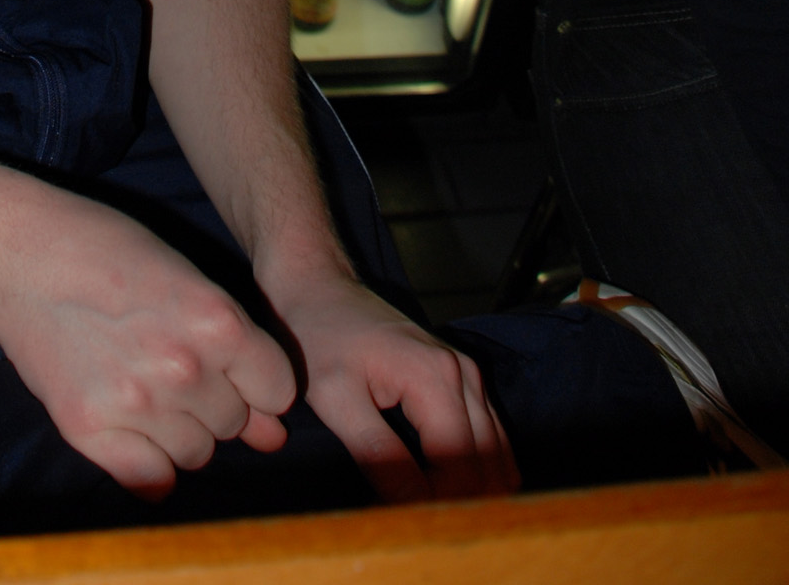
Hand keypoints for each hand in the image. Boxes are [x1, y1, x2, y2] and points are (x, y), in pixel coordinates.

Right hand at [0, 188, 296, 497]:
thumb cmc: (106, 250)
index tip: (225, 361)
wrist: (17, 253)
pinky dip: (146, 462)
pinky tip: (125, 422)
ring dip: (179, 430)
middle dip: (213, 401)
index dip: (254, 378)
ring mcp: (136, 403)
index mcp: (217, 320)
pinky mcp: (89, 429)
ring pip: (196, 454)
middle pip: (234, 423)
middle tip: (165, 359)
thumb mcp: (184, 279)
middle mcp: (185, 368)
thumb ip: (235, 355)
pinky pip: (150, 479)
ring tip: (140, 382)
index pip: (278, 390)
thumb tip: (274, 438)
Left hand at [259, 266, 519, 502]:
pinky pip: (488, 436)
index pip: (460, 467)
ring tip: (434, 513)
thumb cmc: (319, 338)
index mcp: (436, 379)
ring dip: (474, 490)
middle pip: (487, 465)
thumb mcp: (335, 398)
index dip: (441, 506)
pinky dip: (477, 468)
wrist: (318, 287)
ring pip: (496, 454)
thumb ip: (377, 453)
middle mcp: (464, 375)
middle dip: (462, 503)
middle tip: (423, 526)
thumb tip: (412, 508)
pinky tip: (448, 490)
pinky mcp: (462, 380)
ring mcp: (468, 375)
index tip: (410, 526)